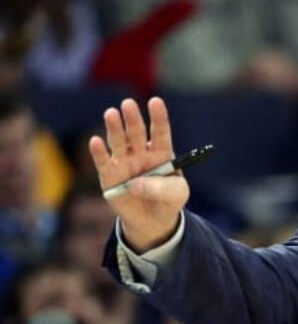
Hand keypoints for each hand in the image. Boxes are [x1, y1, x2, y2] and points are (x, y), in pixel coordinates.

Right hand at [88, 97, 187, 252]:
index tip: (155, 102)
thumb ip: (160, 188)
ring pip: (118, 142)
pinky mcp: (109, 175)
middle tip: (128, 104)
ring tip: (111, 114)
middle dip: (133, 119)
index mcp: (162, 153)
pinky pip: (103, 162)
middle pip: (137, 133)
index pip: (161, 132)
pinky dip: (98, 152)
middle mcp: (141, 153)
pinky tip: (96, 142)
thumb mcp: (176, 195)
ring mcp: (124, 162)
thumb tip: (135, 185)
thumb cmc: (168, 201)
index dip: (158, 117)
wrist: (153, 221)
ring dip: (114, 129)